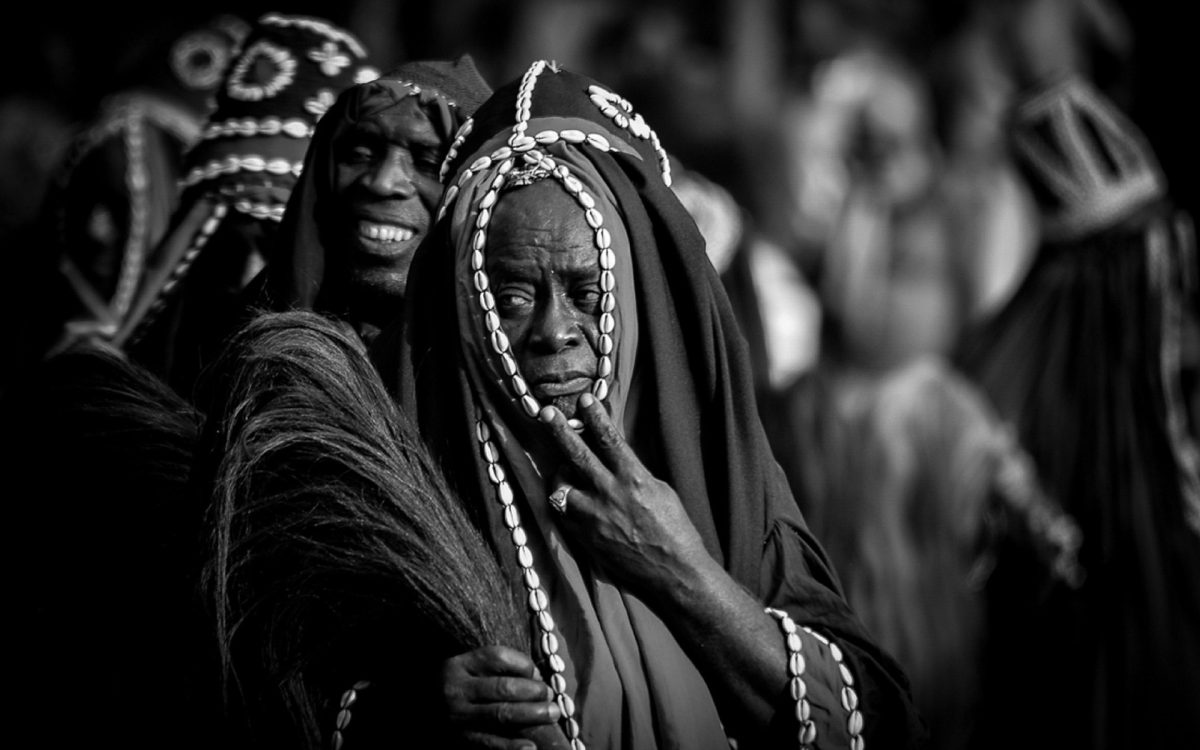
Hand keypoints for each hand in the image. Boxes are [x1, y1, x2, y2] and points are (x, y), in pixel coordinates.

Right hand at [440, 645, 561, 748]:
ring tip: (552, 714)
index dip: (523, 664)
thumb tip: (536, 677)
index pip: (497, 657)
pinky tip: (530, 746)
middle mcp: (455, 689)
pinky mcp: (459, 740)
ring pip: (500, 714)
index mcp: (458, 665)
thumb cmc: (455, 688)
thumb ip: (496, 668)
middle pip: (503, 687)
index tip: (537, 674)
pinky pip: (489, 743)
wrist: (424, 710)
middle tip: (551, 696)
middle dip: (534, 692)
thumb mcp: (467, 670)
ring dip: (532, 715)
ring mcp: (456, 717)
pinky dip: (511, 746)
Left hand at [537, 392, 713, 596]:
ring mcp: (594, 517)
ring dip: (559, 473)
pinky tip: (565, 499)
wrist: (674, 573)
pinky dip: (562, 503)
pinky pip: (562, 513)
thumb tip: (617, 459)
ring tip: (562, 469)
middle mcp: (610, 494)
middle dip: (560, 431)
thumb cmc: (675, 530)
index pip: (609, 439)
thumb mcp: (661, 491)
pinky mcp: (585, 538)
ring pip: (561, 486)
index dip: (595, 416)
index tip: (584, 400)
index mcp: (634, 478)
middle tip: (546, 413)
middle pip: (577, 455)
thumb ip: (635, 474)